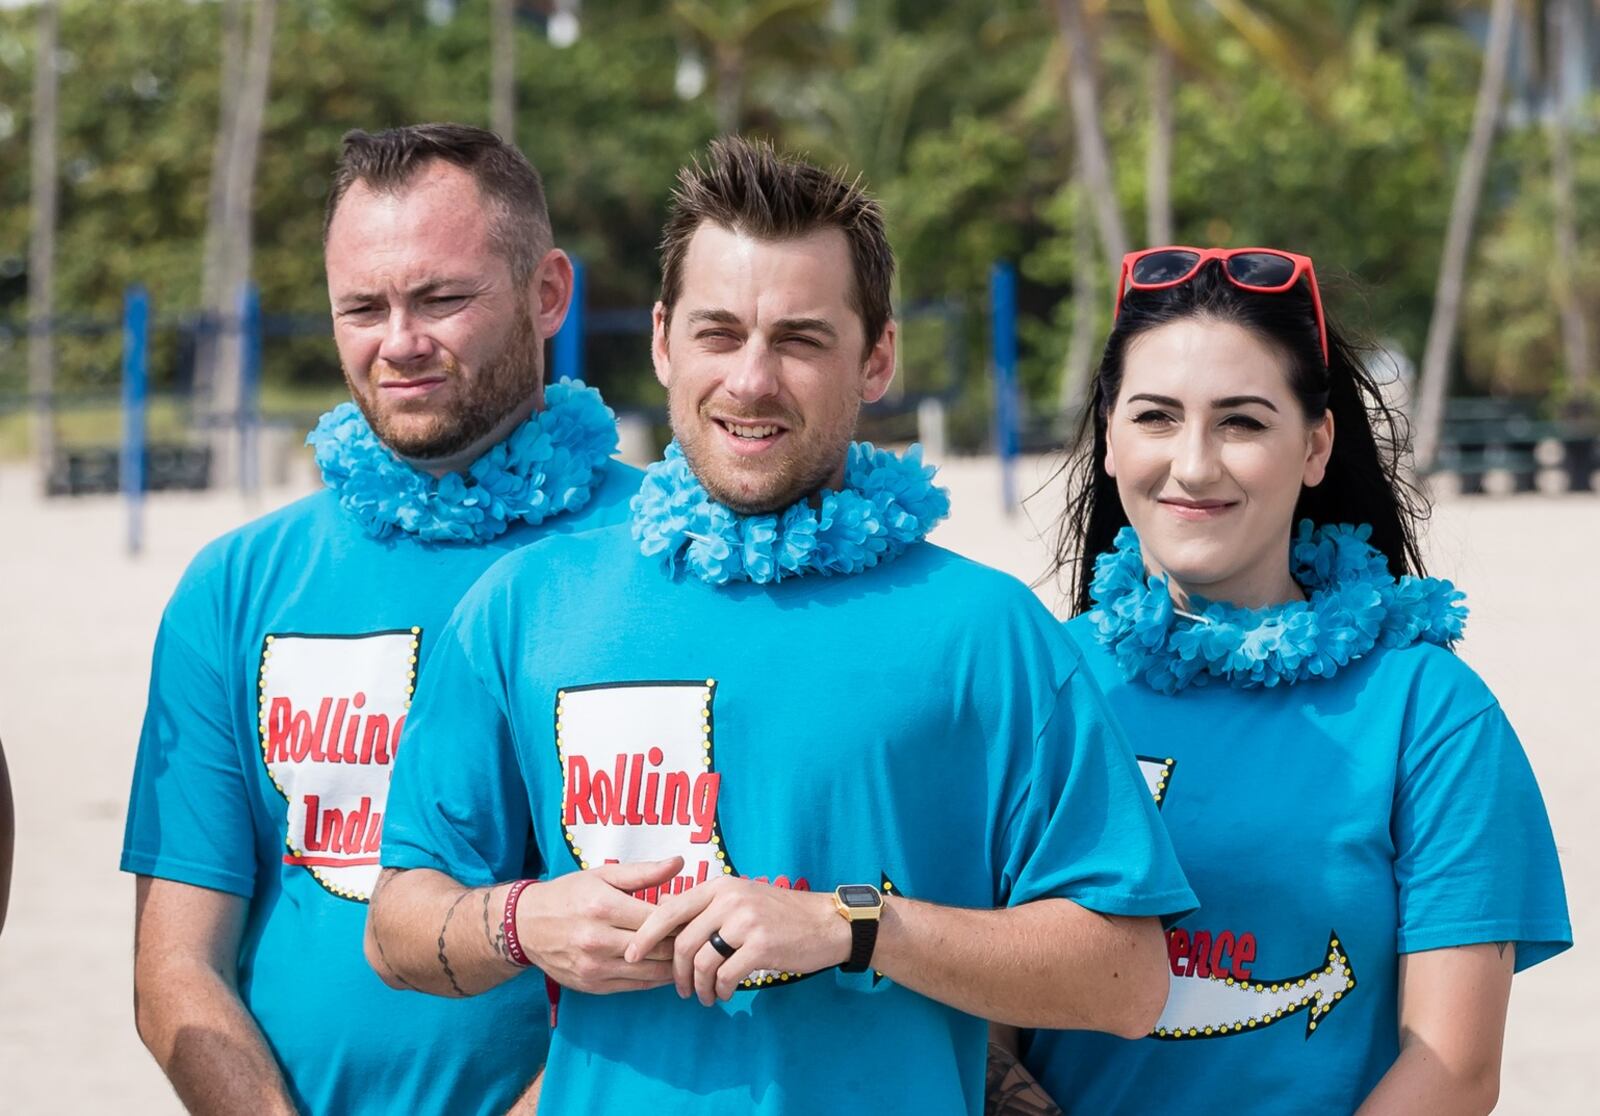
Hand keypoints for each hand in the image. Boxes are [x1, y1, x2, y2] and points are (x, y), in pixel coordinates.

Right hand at [518, 858, 683, 993]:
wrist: (525, 925)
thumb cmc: (568, 895)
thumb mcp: (603, 875)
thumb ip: (643, 873)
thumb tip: (679, 862)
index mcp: (604, 907)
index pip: (658, 919)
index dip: (682, 918)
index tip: (695, 914)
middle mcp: (598, 939)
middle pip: (658, 947)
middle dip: (682, 942)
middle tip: (699, 936)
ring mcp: (594, 966)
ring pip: (651, 971)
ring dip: (674, 965)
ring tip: (689, 955)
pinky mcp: (592, 985)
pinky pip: (635, 986)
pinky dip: (656, 979)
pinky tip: (667, 969)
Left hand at [625, 876, 851, 1004]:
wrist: (826, 923)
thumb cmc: (782, 914)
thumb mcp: (742, 897)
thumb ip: (708, 906)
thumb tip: (667, 919)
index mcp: (720, 886)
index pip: (669, 909)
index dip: (646, 934)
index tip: (632, 955)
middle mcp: (729, 899)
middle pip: (682, 942)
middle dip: (676, 972)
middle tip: (680, 989)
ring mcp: (745, 921)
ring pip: (702, 962)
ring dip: (698, 987)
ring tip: (704, 996)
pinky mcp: (761, 945)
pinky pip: (725, 975)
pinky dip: (720, 990)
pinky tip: (724, 993)